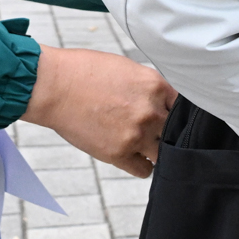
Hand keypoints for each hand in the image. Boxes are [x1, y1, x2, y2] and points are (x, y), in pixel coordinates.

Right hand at [21, 47, 176, 177]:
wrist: (54, 86)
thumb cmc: (85, 72)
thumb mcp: (126, 68)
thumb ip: (149, 86)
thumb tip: (163, 101)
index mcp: (155, 85)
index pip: (185, 106)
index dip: (178, 112)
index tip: (173, 116)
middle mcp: (150, 112)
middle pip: (177, 131)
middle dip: (168, 130)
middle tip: (158, 130)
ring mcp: (135, 135)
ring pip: (164, 154)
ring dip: (157, 150)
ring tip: (146, 145)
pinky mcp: (118, 154)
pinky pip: (144, 170)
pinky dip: (142, 165)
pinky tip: (136, 156)